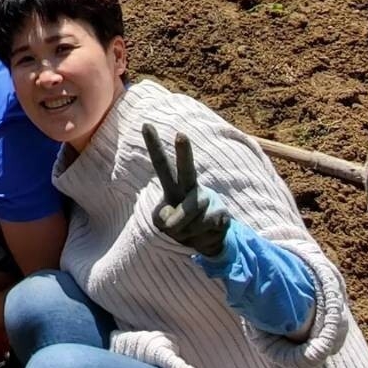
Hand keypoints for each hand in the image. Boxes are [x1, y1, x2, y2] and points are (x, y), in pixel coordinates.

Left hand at [143, 123, 229, 257]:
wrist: (207, 243)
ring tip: (188, 231)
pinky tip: (202, 234)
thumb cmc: (179, 227)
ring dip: (184, 230)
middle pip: (186, 169)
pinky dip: (197, 237)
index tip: (146, 124)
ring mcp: (207, 199)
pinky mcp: (221, 213)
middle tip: (181, 134)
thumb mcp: (163, 224)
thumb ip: (165, 219)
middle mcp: (190, 187)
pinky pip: (201, 228)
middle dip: (184, 152)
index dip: (153, 145)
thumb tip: (177, 218)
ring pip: (188, 214)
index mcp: (172, 186)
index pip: (160, 163)